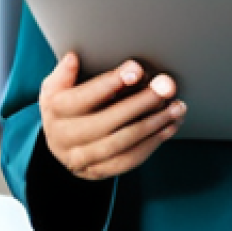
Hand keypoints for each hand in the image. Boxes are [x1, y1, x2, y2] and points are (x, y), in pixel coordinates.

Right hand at [39, 52, 185, 180]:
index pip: (85, 96)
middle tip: (166, 87)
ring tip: (176, 107)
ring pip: (122, 143)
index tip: (137, 70)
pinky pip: (128, 160)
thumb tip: (73, 58)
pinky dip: (152, 143)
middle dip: (141, 103)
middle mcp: (65, 138)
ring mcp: (82, 158)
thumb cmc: (62, 105)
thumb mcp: (55, 84)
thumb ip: (65, 72)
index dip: (112, 82)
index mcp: (55, 110)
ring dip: (153, 124)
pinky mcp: (98, 172)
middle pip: (108, 121)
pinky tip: (168, 126)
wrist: (57, 141)